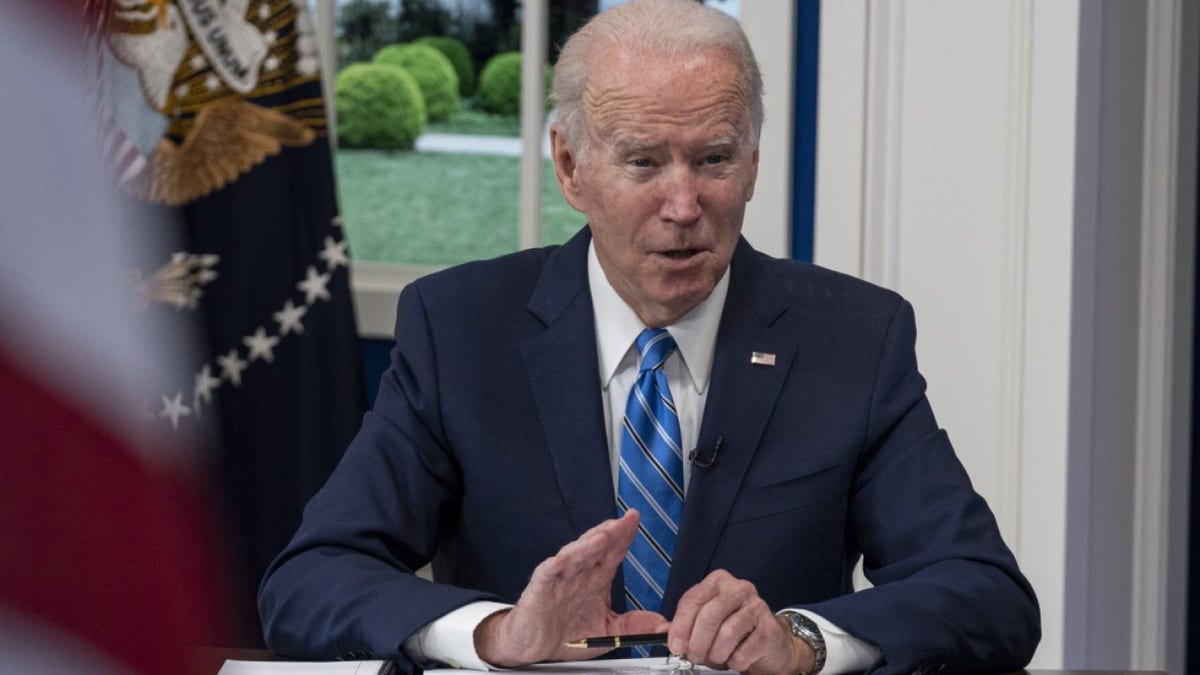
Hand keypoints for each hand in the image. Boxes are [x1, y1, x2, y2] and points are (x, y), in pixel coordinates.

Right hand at [474, 510, 667, 666]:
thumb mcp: (607, 631)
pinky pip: (548, 573)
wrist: (535, 647)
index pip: (613, 551)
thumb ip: (632, 625)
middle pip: (596, 546)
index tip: (635, 518)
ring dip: (588, 545)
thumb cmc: (567, 633)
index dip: (624, 535)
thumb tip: (662, 623)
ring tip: (603, 536)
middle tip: (626, 520)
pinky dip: (556, 565)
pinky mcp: (540, 589)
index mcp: (596, 578)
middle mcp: (579, 573)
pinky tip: (564, 558)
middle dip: (611, 532)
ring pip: (574, 555)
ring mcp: (559, 578)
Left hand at [667, 569, 813, 674]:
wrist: (769, 645)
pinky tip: (737, 658)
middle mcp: (738, 589)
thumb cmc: (733, 633)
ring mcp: (757, 607)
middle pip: (708, 616)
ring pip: (726, 634)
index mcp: (717, 582)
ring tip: (718, 658)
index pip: (692, 600)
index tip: (675, 645)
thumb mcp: (702, 626)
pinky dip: (735, 661)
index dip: (680, 626)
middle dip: (697, 643)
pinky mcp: (769, 629)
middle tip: (695, 656)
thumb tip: (658, 630)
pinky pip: (743, 651)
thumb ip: (681, 626)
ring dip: (717, 654)